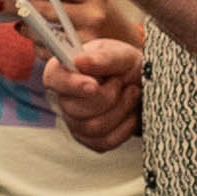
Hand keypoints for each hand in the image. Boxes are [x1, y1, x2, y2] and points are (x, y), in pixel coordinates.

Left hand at [0, 0, 142, 51]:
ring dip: (25, 26)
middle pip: (46, 8)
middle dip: (18, 5)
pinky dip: (37, 45)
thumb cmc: (107, 16)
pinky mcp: (80, 59)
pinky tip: (32, 38)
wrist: (131, 47)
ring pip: (44, 32)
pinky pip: (50, 51)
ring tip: (16, 22)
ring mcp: (86, 39)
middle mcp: (92, 16)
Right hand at [43, 37, 143, 153]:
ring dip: (121, 109)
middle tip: (121, 82)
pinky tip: (130, 112)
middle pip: (76, 109)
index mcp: (64, 71)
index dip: (72, 85)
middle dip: (109, 96)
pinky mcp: (90, 140)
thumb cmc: (126, 66)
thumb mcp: (120, 54)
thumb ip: (102, 58)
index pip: (54, 79)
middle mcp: (64, 99)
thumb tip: (79, 61)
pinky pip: (106, 141)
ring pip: (94, 127)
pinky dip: (125, 126)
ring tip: (131, 93)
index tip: (94, 85)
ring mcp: (75, 122)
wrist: (143, 85)